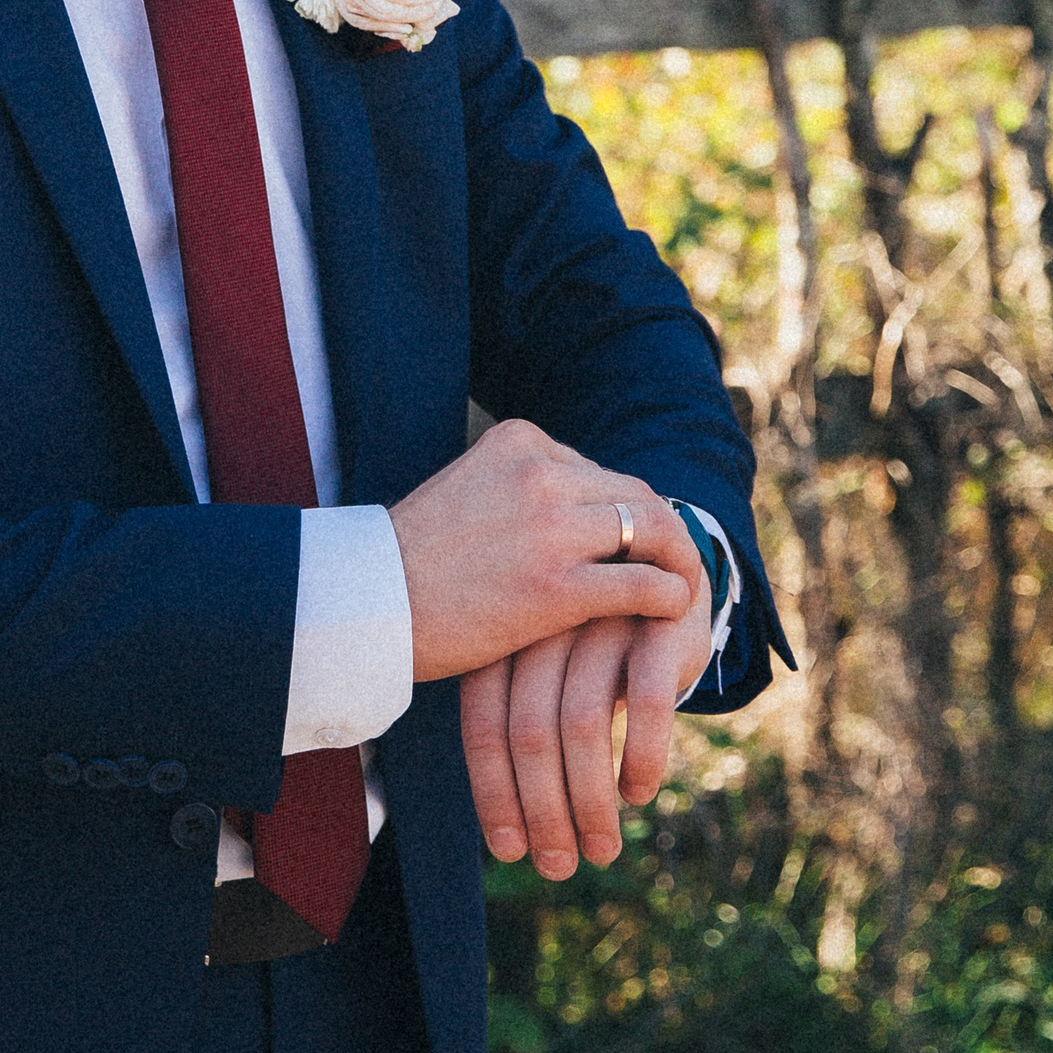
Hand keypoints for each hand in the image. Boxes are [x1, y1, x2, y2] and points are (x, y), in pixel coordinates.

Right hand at [387, 418, 701, 684]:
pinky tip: (671, 612)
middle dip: (662, 531)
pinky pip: (644, 583)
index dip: (621, 512)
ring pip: (654, 528)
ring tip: (682, 587)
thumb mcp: (470, 490)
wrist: (370, 605)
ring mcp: (551, 527)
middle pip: (637, 493)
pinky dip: (670, 596)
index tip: (629, 545)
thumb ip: (523, 489)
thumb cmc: (416, 560)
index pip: (599, 471)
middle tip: (673, 566)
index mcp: (518, 440)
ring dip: (679, 559)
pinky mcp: (558, 587)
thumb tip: (579, 510)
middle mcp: (540, 471)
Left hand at [459, 580, 713, 877]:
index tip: (509, 851)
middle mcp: (548, 619)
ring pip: (582, 724)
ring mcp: (603, 615)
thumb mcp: (543, 665)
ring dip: (589, 802)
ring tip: (601, 850)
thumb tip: (509, 841)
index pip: (483, 719)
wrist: (663, 562)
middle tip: (557, 866)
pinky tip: (636, 793)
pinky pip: (645, 700)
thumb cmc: (590, 637)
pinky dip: (640, 756)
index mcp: (506, 628)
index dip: (494, 792)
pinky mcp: (660, 620)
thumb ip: (518, 725)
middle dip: (542, 811)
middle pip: (530, 729)